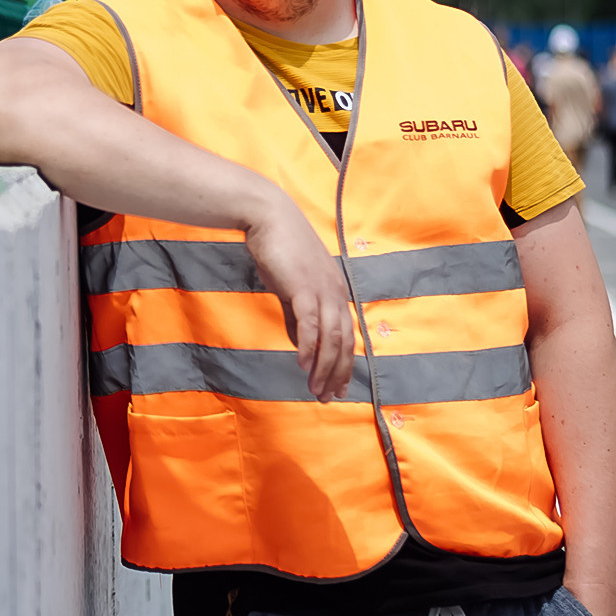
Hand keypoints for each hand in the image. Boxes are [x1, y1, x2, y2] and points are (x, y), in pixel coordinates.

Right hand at [240, 193, 354, 401]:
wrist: (269, 217)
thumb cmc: (279, 250)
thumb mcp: (291, 287)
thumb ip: (297, 316)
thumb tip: (301, 344)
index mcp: (336, 292)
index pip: (346, 336)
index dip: (343, 365)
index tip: (336, 388)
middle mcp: (336, 292)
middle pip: (343, 342)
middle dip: (337, 374)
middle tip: (328, 397)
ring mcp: (322, 289)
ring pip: (330, 337)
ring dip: (324, 367)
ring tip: (316, 389)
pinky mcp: (303, 286)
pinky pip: (310, 322)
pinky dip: (308, 346)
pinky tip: (302, 364)